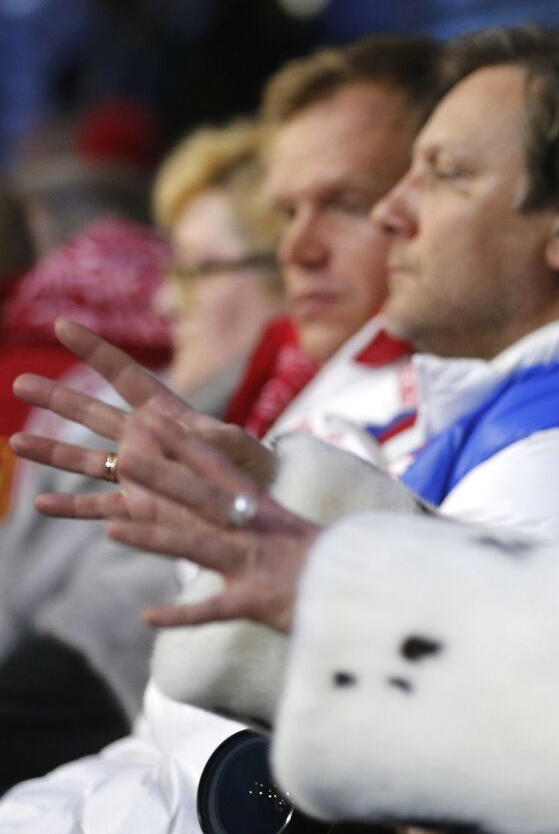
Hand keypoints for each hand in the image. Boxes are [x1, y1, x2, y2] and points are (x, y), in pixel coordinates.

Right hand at [9, 319, 276, 519]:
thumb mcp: (242, 448)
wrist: (258, 509)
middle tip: (19, 383)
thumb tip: (171, 429)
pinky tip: (41, 504)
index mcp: (168, 415)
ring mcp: (138, 474)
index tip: (64, 324)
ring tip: (14, 442)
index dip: (96, 351)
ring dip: (52, 452)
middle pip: (93, 415)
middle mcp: (145, 440)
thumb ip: (214, 438)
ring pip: (87, 460)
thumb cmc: (256, 468)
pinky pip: (99, 507)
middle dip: (58, 399)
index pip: (126, 376)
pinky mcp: (139, 508)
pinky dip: (71, 507)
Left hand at [106, 409, 318, 632]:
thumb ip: (263, 521)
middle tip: (124, 456)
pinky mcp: (260, 602)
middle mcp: (259, 530)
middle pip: (204, 498)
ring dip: (156, 537)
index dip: (186, 444)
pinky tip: (148, 616)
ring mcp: (258, 564)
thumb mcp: (295, 535)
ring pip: (200, 545)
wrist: (372, 592)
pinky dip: (183, 613)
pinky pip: (216, 609)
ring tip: (111, 529)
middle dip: (163, 477)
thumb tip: (237, 509)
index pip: (221, 470)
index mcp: (266, 510)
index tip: (153, 419)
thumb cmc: (334, 567)